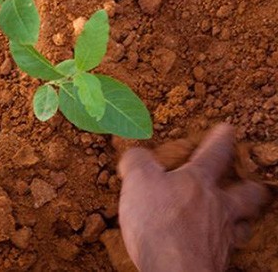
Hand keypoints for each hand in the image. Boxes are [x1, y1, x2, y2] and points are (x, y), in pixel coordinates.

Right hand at [118, 124, 267, 271]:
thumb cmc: (159, 223)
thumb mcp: (138, 180)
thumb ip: (137, 162)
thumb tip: (135, 153)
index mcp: (199, 181)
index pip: (215, 152)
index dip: (221, 138)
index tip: (227, 129)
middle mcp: (218, 207)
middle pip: (247, 193)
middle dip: (250, 186)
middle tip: (250, 183)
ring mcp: (221, 236)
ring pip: (241, 224)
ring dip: (240, 219)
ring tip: (235, 218)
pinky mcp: (215, 261)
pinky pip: (224, 249)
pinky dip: (219, 245)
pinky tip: (210, 245)